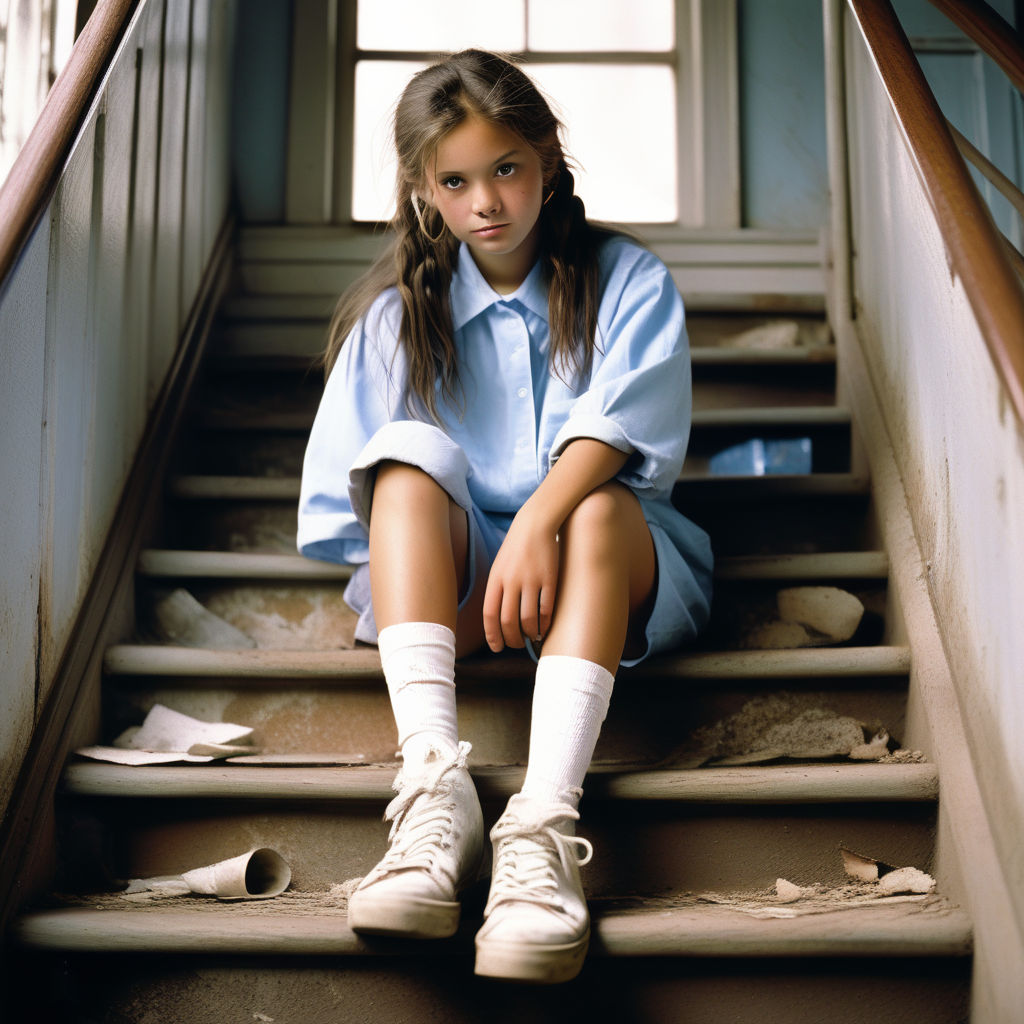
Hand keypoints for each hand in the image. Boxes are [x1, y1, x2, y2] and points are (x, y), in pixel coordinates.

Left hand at [482, 502, 558, 651]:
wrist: (535, 523)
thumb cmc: (516, 547)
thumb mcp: (499, 566)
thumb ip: (498, 590)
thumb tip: (499, 618)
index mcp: (495, 579)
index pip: (490, 614)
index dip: (492, 635)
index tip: (496, 648)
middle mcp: (511, 581)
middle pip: (508, 621)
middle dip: (511, 639)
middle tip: (516, 644)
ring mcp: (530, 580)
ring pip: (528, 619)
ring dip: (529, 633)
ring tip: (531, 636)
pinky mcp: (549, 578)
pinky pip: (546, 609)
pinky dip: (545, 622)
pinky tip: (544, 626)